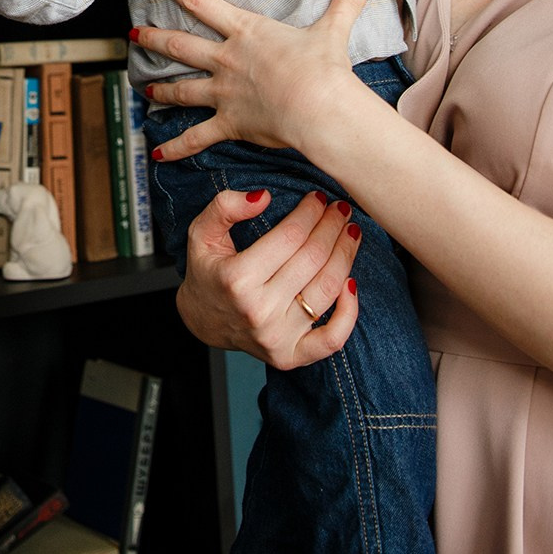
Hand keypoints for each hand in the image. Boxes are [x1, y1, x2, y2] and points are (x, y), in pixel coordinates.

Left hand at [138, 0, 380, 160]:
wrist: (317, 107)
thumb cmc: (322, 68)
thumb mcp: (332, 30)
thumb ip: (345, 3)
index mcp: (245, 32)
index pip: (198, 0)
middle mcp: (226, 60)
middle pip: (178, 45)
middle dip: (152, 39)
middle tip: (132, 34)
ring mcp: (223, 93)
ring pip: (181, 89)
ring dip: (160, 88)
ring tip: (142, 88)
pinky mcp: (228, 123)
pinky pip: (196, 138)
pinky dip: (175, 147)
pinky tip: (157, 153)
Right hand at [174, 188, 360, 369]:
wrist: (203, 320)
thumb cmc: (207, 271)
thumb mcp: (201, 232)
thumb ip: (224, 207)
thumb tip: (263, 196)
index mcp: (237, 279)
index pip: (289, 237)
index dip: (309, 213)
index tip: (318, 198)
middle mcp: (259, 311)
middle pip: (312, 259)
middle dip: (331, 227)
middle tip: (340, 209)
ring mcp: (277, 337)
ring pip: (327, 290)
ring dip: (345, 255)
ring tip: (350, 233)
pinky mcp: (290, 356)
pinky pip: (333, 338)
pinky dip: (349, 312)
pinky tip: (351, 283)